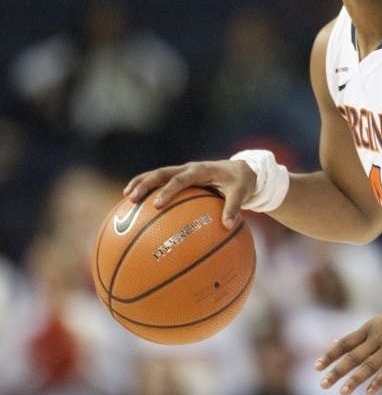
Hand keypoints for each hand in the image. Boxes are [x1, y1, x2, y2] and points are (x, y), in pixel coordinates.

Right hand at [122, 160, 256, 228]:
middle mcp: (188, 168)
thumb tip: (228, 226)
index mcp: (201, 171)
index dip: (168, 191)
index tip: (157, 204)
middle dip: (145, 184)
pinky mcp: (181, 177)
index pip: (181, 179)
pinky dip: (148, 188)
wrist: (242, 169)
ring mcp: (183, 171)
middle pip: (162, 173)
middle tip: (132, 199)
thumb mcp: (241, 193)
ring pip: (157, 174)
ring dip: (141, 183)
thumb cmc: (241, 182)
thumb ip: (234, 207)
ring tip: (126, 198)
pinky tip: (136, 203)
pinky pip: (162, 181)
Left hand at [314, 296, 381, 394]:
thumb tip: (333, 343)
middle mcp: (377, 337)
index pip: (345, 343)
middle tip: (323, 385)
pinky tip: (369, 392)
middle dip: (337, 371)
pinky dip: (378, 381)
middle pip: (353, 356)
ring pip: (369, 365)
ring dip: (354, 379)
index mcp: (369, 328)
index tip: (316, 367)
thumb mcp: (377, 322)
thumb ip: (357, 336)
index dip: (330, 355)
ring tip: (342, 392)